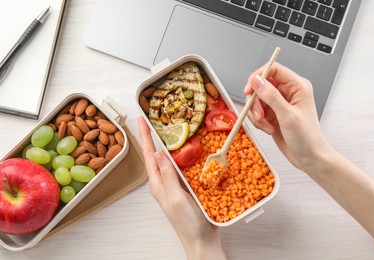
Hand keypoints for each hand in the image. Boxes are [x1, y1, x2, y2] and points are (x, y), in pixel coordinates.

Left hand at [138, 117, 225, 259]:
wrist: (202, 240)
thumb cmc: (188, 223)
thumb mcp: (176, 198)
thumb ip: (168, 176)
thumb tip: (158, 153)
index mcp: (158, 184)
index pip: (149, 155)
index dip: (145, 136)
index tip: (142, 119)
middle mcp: (165, 182)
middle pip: (159, 154)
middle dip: (156, 136)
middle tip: (157, 118)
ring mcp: (177, 185)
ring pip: (172, 159)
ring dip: (172, 143)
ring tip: (173, 128)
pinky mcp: (188, 187)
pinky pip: (185, 167)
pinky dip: (187, 155)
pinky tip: (192, 149)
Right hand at [243, 62, 331, 171]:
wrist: (310, 157)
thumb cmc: (307, 138)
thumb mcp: (288, 116)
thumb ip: (271, 96)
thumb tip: (257, 80)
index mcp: (297, 86)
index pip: (273, 69)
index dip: (258, 77)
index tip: (249, 90)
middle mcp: (288, 92)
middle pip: (261, 85)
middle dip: (256, 101)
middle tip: (258, 115)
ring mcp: (280, 103)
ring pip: (257, 99)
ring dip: (256, 114)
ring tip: (265, 125)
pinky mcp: (273, 113)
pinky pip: (257, 111)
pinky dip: (258, 121)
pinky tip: (267, 129)